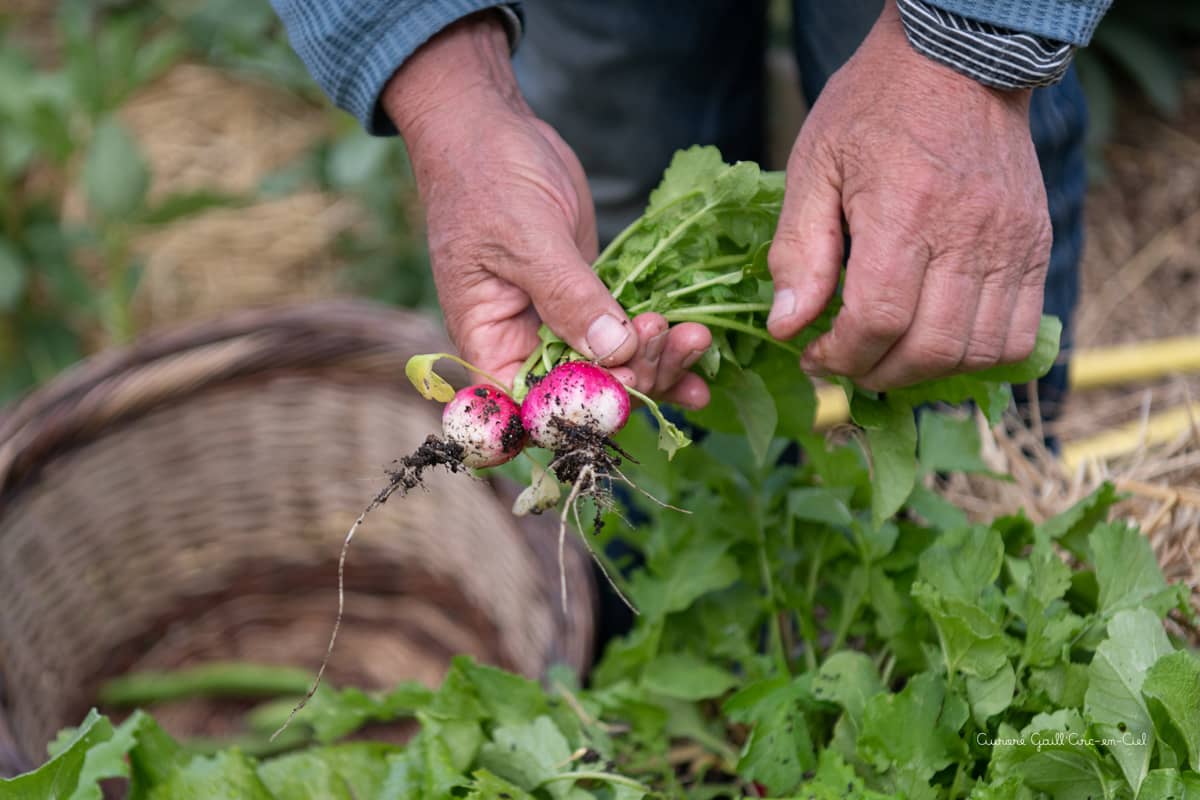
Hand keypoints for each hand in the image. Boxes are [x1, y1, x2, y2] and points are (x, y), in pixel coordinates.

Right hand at [383, 12, 709, 406]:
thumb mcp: (527, 237)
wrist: (490, 128)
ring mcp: (560, 324)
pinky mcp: (589, 300)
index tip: (622, 384)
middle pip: (584, 394)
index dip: (578, 412)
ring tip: (697, 337)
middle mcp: (522, 345)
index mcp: (490, 343)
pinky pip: (626, 337)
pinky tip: (700, 353)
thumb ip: (568, 297)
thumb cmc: (487, 176)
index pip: (528, 411)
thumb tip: (612, 353)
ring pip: (614, 369)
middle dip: (634, 376)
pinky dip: (661, 346)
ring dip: (658, 363)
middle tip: (669, 336)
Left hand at [765, 0, 1051, 390]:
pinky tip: (938, 341)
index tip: (814, 355)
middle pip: (931, 348)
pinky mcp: (1036, 244)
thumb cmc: (872, 108)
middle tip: (846, 362)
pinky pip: (1020, 333)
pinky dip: (979, 356)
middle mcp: (968, 234)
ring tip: (889, 355)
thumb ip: (798, 251)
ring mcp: (1012, 242)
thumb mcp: (814, 165)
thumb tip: (787, 328)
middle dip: (878, 373)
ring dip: (927, 373)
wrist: (958, 58)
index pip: (878, 321)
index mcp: (904, 212)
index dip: (841, 356)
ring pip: (980, 352)